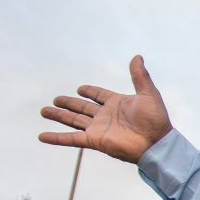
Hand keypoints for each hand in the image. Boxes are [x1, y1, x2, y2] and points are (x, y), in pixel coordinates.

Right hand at [39, 55, 172, 163]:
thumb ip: (139, 76)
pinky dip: (56, 138)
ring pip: (73, 120)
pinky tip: (42, 136)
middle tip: (56, 100)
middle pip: (82, 108)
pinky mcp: (94, 140)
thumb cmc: (156, 120)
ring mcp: (98, 128)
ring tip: (44, 111)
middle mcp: (106, 116)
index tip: (80, 89)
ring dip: (58, 116)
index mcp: (117, 104)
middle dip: (69, 103)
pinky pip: (71, 139)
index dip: (90, 92)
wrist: (157, 142)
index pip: (99, 95)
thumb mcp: (148, 94)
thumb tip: (137, 56)